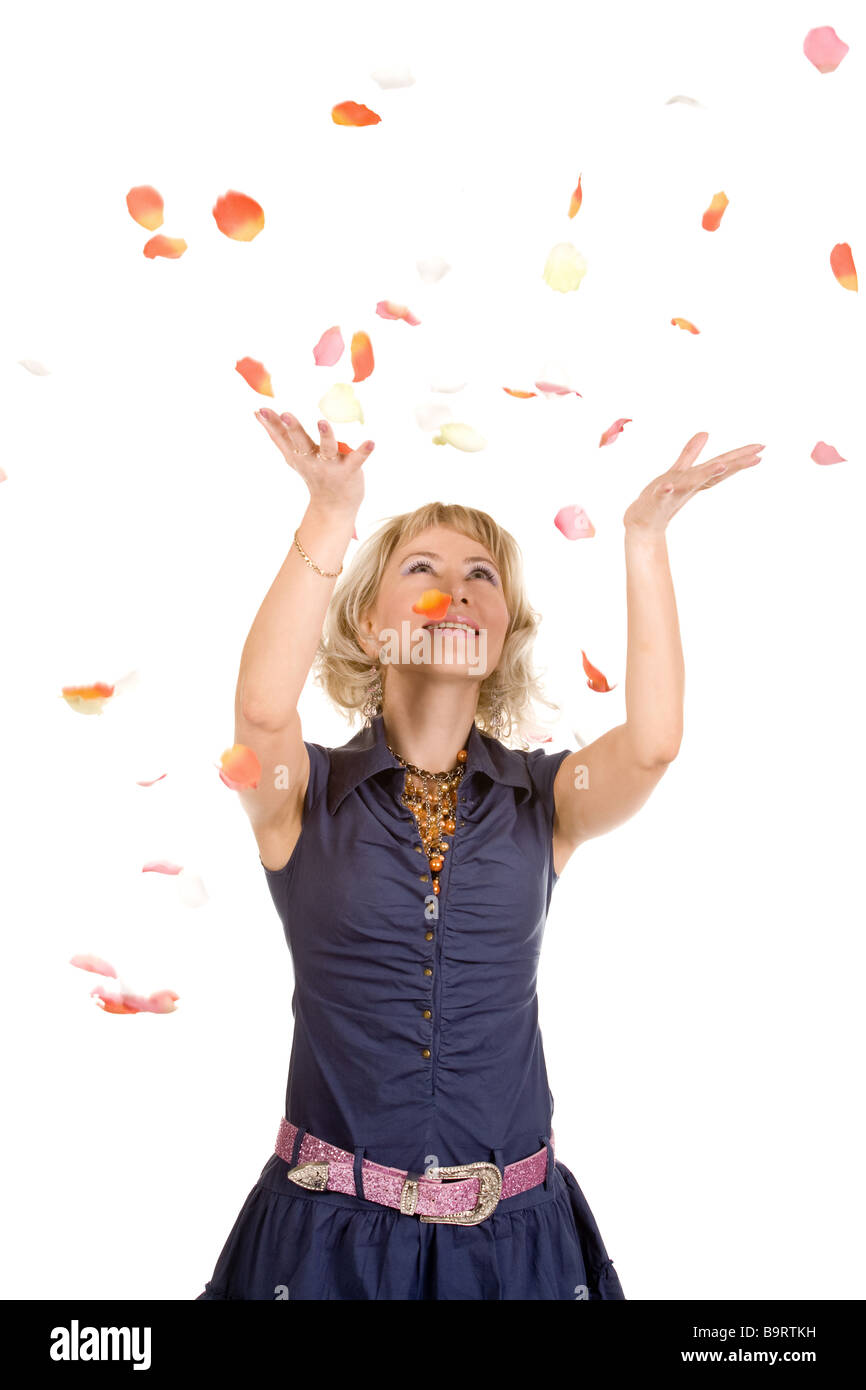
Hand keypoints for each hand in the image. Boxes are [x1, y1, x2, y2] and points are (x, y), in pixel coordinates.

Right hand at [255, 408, 374, 514]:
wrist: (334, 507)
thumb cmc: (314, 474)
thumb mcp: (293, 457)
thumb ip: (277, 436)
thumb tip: (257, 412)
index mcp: (298, 456)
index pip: (282, 438)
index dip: (271, 424)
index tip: (261, 410)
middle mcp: (312, 460)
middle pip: (300, 442)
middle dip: (293, 429)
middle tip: (286, 414)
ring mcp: (330, 466)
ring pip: (327, 449)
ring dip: (325, 435)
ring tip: (322, 422)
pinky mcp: (349, 471)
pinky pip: (357, 460)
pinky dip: (363, 451)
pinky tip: (371, 442)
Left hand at [623, 433, 763, 533]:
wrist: (642, 522)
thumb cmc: (661, 497)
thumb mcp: (678, 471)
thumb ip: (691, 453)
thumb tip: (705, 433)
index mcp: (696, 478)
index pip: (722, 465)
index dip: (740, 457)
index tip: (761, 448)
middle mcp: (690, 485)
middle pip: (715, 473)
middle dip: (735, 464)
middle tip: (757, 456)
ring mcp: (675, 493)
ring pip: (693, 482)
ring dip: (707, 474)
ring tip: (722, 465)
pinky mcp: (657, 500)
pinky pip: (661, 495)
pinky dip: (666, 490)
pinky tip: (667, 485)